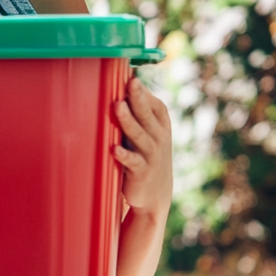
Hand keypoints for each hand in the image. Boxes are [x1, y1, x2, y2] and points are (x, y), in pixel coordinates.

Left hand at [113, 76, 172, 219]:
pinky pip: (132, 162)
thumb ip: (139, 115)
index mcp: (161, 128)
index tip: (132, 78)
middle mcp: (158, 139)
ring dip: (128, 121)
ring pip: (139, 135)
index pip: (156, 106)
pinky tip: (114, 149)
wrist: (156, 196)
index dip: (145, 93)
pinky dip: (123, 155)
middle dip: (139, 99)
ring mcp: (151, 156)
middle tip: (131, 83)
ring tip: (118, 106)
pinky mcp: (141, 172)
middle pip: (147, 116)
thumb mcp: (149, 135)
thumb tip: (124, 86)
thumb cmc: (147, 158)